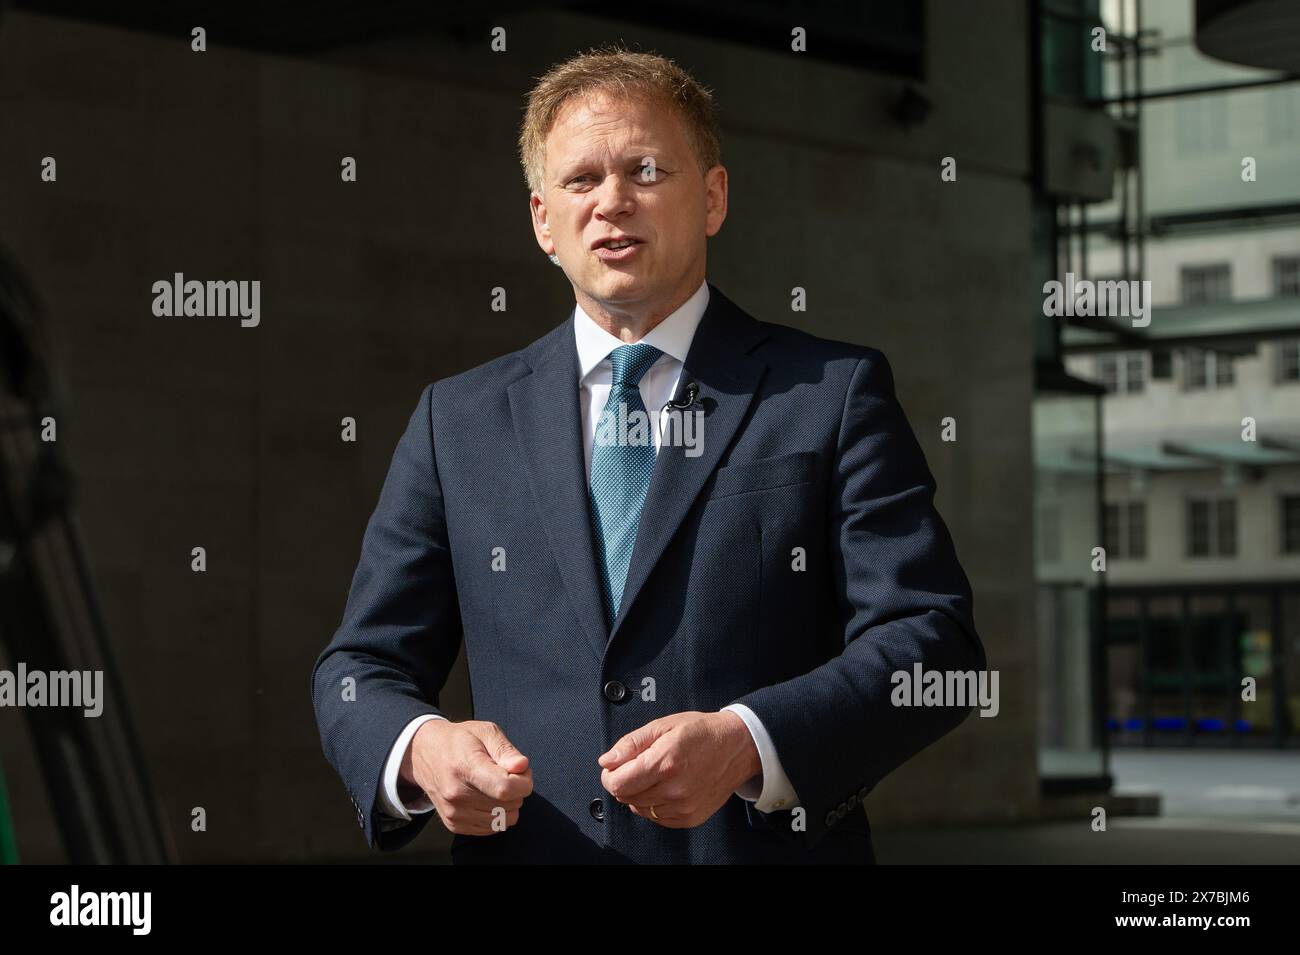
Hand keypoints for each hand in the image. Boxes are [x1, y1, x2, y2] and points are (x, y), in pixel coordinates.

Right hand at [401, 719, 532, 834]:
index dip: (524, 782)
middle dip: (518, 789)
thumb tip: (522, 766)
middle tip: (507, 772)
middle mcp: (457, 795)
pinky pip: (493, 828)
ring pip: (505, 819)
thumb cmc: (459, 740)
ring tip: (496, 784)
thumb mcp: (486, 731)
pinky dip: (497, 814)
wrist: (426, 754)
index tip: (522, 770)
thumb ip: (506, 750)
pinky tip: (488, 796)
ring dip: (509, 803)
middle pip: (509, 805)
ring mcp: (454, 813)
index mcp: (466, 768)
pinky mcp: (455, 825)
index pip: (505, 789)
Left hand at [597, 711, 760, 827]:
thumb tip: (607, 761)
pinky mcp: (690, 818)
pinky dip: (655, 804)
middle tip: (638, 766)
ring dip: (640, 793)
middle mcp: (674, 790)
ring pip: (640, 809)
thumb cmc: (702, 732)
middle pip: (626, 797)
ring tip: (657, 774)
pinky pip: (657, 818)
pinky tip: (667, 787)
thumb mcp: (663, 726)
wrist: (737, 746)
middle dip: (625, 782)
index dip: (610, 774)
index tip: (615, 766)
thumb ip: (631, 744)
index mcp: (664, 763)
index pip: (617, 783)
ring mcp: (683, 807)